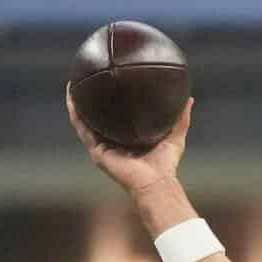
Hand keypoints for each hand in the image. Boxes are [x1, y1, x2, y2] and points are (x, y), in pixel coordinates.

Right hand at [67, 87, 191, 195]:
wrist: (155, 182)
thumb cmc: (166, 165)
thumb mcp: (175, 136)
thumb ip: (181, 118)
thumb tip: (189, 99)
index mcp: (129, 137)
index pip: (119, 116)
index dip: (114, 101)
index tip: (111, 82)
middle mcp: (114, 141)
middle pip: (99, 116)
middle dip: (92, 99)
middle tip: (88, 78)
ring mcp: (103, 145)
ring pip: (86, 120)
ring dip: (78, 102)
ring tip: (73, 83)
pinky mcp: (96, 150)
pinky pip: (82, 128)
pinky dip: (75, 113)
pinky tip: (71, 97)